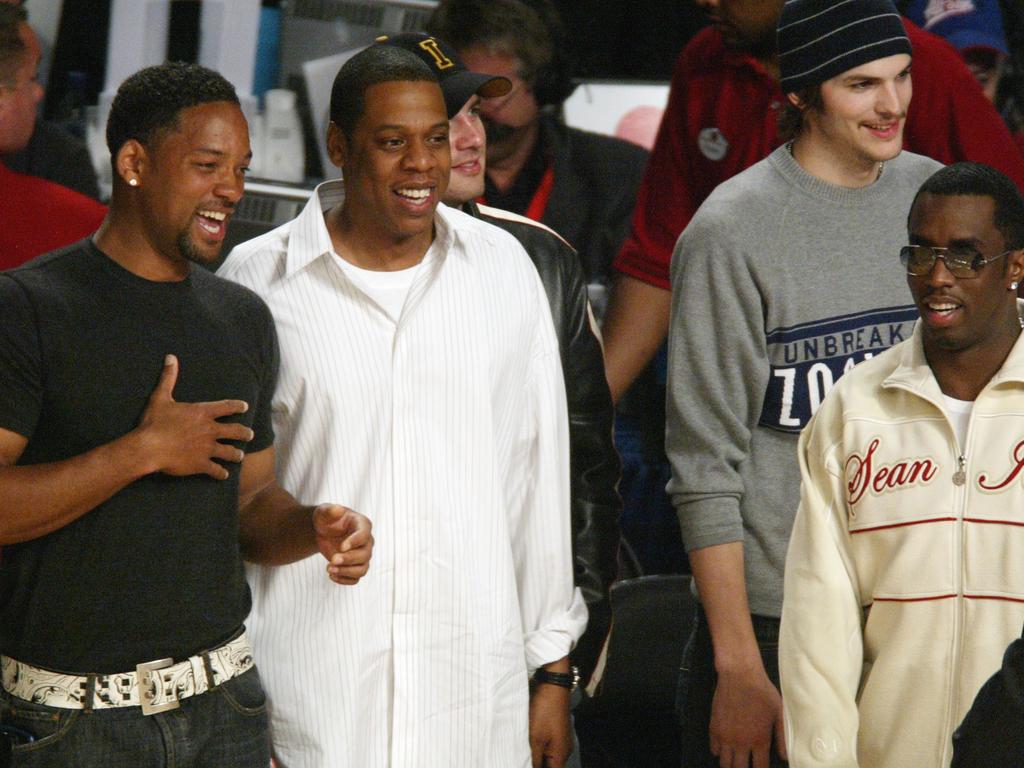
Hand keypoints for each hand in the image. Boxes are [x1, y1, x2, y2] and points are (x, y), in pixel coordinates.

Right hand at [136, 355, 252, 479]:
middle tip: (249, 435)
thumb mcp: (160, 397)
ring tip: (239, 456)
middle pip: (235, 431)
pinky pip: (216, 470)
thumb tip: (171, 357)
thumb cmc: (154, 422)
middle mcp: (210, 430)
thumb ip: (169, 378)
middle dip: (244, 433)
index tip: (245, 407)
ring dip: (236, 454)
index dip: (237, 406)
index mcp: (202, 413)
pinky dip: (221, 473)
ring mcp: (207, 448)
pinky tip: (224, 475)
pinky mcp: (201, 464)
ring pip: (230, 452)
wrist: (148, 447)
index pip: (227, 407)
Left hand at [314, 505, 372, 584]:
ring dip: (346, 572)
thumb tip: (337, 509)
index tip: (341, 547)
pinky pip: (355, 579)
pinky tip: (331, 575)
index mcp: (362, 525)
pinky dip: (344, 580)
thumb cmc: (327, 519)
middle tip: (332, 559)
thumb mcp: (324, 513)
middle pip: (365, 555)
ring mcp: (362, 555)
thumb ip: (329, 511)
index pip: (364, 535)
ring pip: (362, 569)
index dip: (355, 542)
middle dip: (348, 559)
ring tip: (329, 569)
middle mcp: (367, 541)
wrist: (324, 531)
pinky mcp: (355, 566)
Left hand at [528, 679, 572, 767]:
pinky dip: (538, 747)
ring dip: (536, 756)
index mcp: (560, 755)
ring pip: (548, 756)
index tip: (522, 765)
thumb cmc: (545, 711)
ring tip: (522, 752)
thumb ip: (534, 759)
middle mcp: (563, 749)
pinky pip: (547, 745)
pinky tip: (527, 743)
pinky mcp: (555, 730)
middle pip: (550, 765)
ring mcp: (560, 739)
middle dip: (537, 764)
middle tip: (520, 759)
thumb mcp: (535, 738)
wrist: (553, 685)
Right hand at [710, 663, 786, 767]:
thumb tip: (785, 758)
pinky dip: (719, 752)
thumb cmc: (762, 692)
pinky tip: (725, 747)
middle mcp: (741, 743)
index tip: (760, 765)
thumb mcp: (779, 713)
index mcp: (759, 740)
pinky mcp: (714, 728)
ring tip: (736, 760)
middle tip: (746, 764)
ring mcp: (725, 736)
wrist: (739, 675)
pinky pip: (713, 749)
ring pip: (725, 763)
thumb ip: (782, 737)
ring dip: (731, 763)